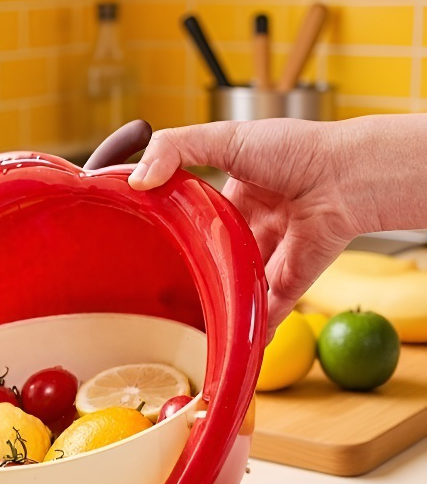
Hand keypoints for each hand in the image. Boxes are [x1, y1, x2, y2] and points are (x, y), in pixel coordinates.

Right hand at [125, 115, 426, 339]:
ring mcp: (270, 257)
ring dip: (218, 304)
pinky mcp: (288, 283)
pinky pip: (266, 313)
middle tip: (160, 289)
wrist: (345, 178)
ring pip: (237, 287)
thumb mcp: (225, 138)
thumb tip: (136, 181)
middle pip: (216, 256)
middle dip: (193, 272)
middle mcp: (253, 227)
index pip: (197, 217)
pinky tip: (231, 346)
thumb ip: (175, 149)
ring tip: (185, 324)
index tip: (147, 244)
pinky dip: (252, 331)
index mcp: (237, 194)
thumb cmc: (294, 150)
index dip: (175, 229)